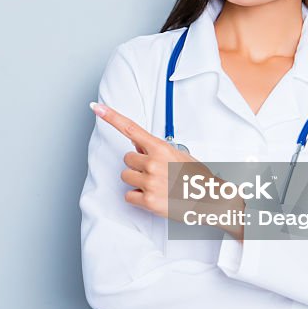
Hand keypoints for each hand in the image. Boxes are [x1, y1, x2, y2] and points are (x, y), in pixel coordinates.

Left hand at [90, 101, 215, 220]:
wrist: (211, 200)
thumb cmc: (196, 177)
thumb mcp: (179, 155)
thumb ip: (156, 149)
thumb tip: (137, 145)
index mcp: (161, 148)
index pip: (131, 128)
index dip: (111, 117)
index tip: (96, 107)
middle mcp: (153, 163)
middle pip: (127, 159)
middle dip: (137, 165)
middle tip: (156, 173)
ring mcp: (149, 182)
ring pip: (126, 177)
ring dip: (137, 181)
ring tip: (157, 185)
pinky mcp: (148, 201)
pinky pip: (129, 196)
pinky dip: (138, 198)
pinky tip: (155, 197)